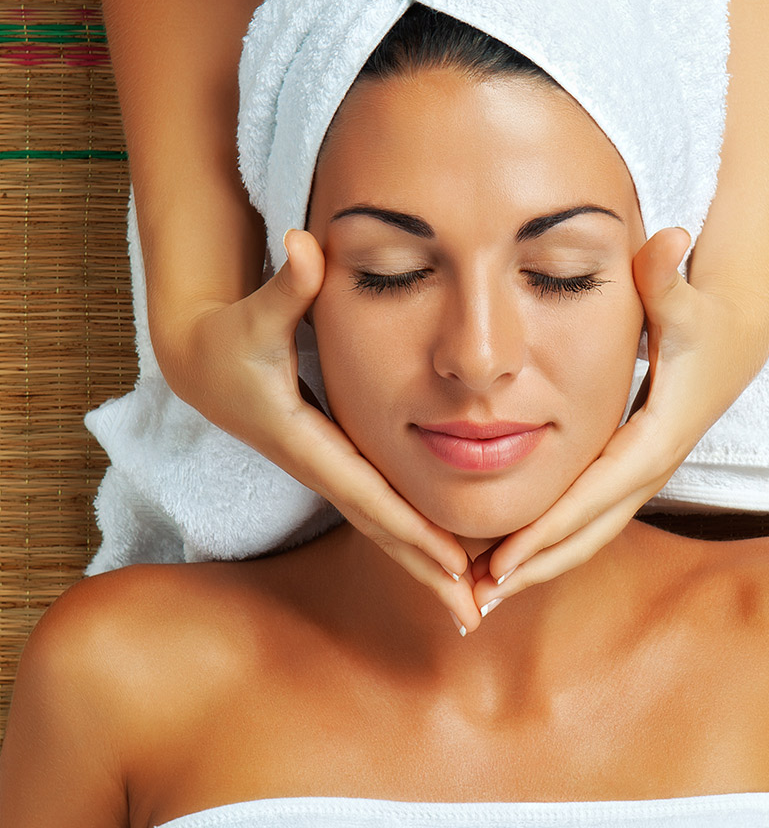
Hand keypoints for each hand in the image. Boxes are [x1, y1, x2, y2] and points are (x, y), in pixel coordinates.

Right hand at [154, 228, 479, 628]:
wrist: (202, 363)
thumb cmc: (230, 338)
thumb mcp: (255, 314)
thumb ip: (285, 286)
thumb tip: (304, 243)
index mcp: (308, 441)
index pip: (370, 495)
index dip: (412, 531)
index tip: (454, 568)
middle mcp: (323, 464)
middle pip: (383, 528)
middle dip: (427, 572)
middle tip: (476, 615)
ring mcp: (331, 467)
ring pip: (384, 525)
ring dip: (423, 564)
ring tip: (470, 601)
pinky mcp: (336, 461)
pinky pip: (381, 507)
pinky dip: (411, 536)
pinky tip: (443, 554)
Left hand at [470, 226, 768, 622]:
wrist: (734, 336)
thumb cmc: (703, 318)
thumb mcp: (685, 298)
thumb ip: (669, 277)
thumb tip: (672, 237)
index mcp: (654, 437)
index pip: (594, 496)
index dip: (547, 531)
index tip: (500, 563)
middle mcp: (647, 466)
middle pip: (587, 532)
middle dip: (534, 567)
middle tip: (476, 600)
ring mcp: (641, 472)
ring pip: (587, 533)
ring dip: (538, 564)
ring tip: (483, 590)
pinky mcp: (630, 467)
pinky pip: (588, 515)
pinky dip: (552, 541)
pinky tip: (514, 552)